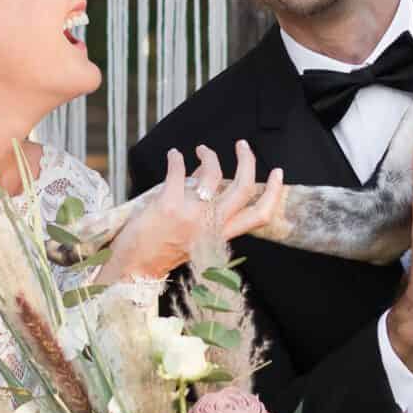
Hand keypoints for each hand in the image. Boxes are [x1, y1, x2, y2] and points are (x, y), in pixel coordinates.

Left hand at [99, 140, 283, 282]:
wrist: (133, 267)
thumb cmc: (161, 252)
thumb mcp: (194, 236)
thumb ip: (206, 210)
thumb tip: (208, 175)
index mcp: (220, 235)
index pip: (258, 216)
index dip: (273, 193)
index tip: (278, 174)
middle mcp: (210, 224)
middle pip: (243, 187)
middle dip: (248, 160)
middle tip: (243, 145)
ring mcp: (191, 213)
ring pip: (213, 173)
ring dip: (209, 154)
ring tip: (202, 149)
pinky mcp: (169, 203)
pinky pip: (178, 170)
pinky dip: (176, 158)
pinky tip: (174, 155)